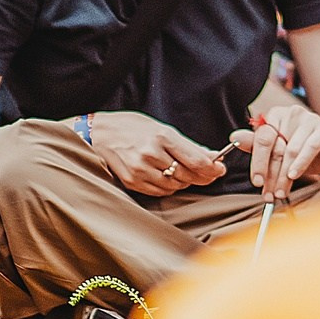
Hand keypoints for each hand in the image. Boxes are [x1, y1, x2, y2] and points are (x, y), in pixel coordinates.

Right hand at [85, 111, 227, 197]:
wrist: (98, 134)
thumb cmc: (131, 127)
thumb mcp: (160, 128)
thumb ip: (186, 145)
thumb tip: (212, 156)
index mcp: (161, 136)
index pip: (196, 160)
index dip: (213, 168)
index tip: (220, 169)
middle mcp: (151, 154)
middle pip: (188, 175)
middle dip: (201, 176)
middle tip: (207, 173)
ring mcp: (141, 170)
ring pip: (175, 186)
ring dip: (183, 182)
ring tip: (180, 171)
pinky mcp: (133, 182)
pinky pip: (160, 191)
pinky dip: (168, 187)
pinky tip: (166, 177)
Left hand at [229, 104, 319, 201]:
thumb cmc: (302, 152)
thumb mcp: (278, 153)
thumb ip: (257, 146)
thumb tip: (234, 137)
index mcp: (275, 116)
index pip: (262, 140)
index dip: (258, 163)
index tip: (256, 182)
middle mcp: (291, 114)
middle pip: (276, 147)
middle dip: (271, 174)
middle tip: (269, 194)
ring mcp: (309, 119)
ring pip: (291, 150)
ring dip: (284, 175)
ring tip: (281, 191)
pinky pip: (310, 146)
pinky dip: (301, 162)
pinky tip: (294, 175)